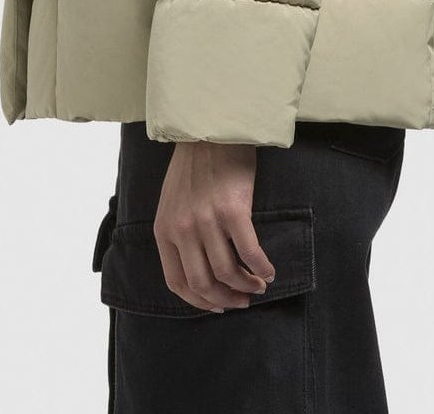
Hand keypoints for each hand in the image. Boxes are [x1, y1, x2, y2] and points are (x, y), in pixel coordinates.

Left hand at [153, 140, 276, 312]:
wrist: (210, 128)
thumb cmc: (194, 163)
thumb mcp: (172, 201)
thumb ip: (178, 231)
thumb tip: (197, 264)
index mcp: (165, 230)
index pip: (178, 282)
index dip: (200, 301)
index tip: (218, 304)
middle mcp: (182, 229)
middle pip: (204, 283)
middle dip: (226, 299)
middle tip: (243, 300)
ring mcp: (207, 220)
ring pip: (228, 272)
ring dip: (247, 286)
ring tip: (259, 285)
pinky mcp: (232, 210)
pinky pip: (249, 252)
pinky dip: (262, 267)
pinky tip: (269, 270)